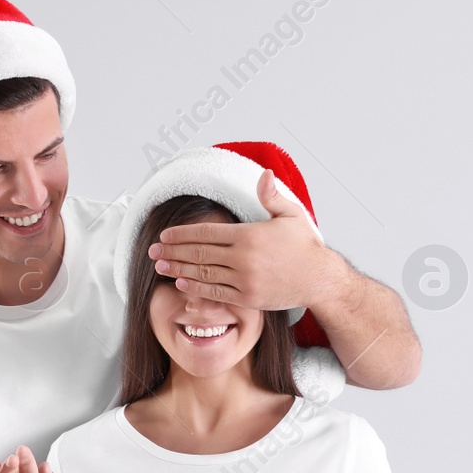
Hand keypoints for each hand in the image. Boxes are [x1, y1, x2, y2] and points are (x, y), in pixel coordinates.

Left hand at [148, 169, 346, 311]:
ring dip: (178, 269)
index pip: (206, 232)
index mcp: (249, 235)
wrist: (320, 279)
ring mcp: (244, 280)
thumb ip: (272, 196)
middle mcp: (244, 258)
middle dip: (172, 251)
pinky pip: (215, 293)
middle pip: (199, 253)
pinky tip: (180, 282)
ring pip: (203, 273)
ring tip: (159, 266)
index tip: (164, 235)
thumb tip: (264, 174)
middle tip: (152, 251)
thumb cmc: (304, 245)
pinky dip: (195, 287)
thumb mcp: (291, 214)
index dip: (181, 233)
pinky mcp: (247, 298)